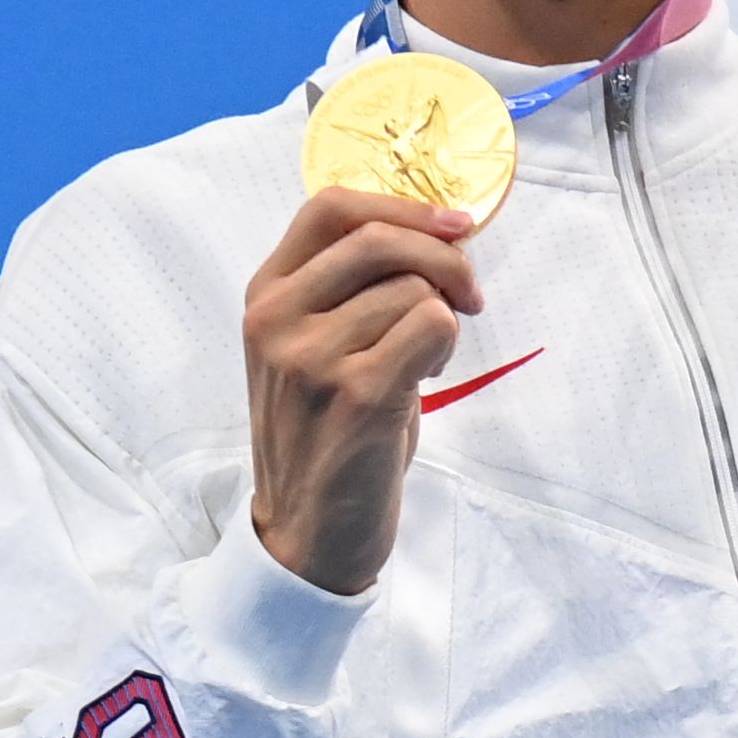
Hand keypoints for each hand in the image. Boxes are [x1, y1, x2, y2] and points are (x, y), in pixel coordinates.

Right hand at [242, 188, 484, 595]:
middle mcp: (277, 319)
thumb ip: (349, 288)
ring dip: (444, 315)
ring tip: (426, 358)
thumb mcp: (313, 347)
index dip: (404, 205)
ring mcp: (311, 356)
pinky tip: (428, 375)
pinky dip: (447, 344)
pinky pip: (432, 326)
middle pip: (380, 239)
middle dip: (446, 258)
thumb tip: (435, 233)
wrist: (307, 532)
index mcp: (265, 296)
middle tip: (471, 295)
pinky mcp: (358, 394)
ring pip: (414, 288)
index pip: (330, 208)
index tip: (455, 224)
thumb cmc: (325, 434)